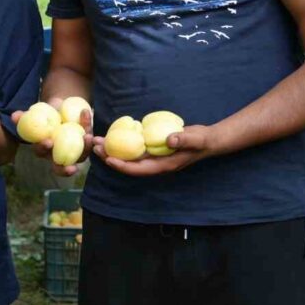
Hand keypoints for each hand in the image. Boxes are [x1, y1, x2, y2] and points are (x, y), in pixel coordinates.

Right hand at [11, 98, 92, 176]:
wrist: (61, 107)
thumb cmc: (44, 114)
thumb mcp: (34, 114)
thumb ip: (24, 116)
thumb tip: (14, 116)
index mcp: (44, 148)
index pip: (41, 152)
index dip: (43, 149)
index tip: (48, 141)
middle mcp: (59, 154)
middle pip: (62, 167)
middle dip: (66, 170)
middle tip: (71, 167)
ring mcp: (74, 151)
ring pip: (81, 156)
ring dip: (85, 148)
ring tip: (87, 136)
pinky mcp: (86, 142)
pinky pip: (88, 138)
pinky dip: (88, 126)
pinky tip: (85, 114)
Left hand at [91, 124, 216, 175]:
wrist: (208, 140)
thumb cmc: (202, 141)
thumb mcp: (196, 139)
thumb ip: (184, 139)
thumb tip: (169, 139)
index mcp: (163, 166)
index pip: (139, 170)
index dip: (123, 166)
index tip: (108, 159)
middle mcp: (155, 163)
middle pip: (129, 164)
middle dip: (111, 157)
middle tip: (95, 147)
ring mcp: (154, 157)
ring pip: (129, 156)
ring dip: (113, 149)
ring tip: (97, 141)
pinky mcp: (153, 148)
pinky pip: (134, 148)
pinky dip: (122, 142)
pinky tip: (112, 134)